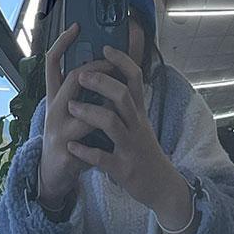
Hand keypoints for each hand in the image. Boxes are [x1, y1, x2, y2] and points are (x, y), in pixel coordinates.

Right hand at [37, 23, 112, 209]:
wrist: (54, 173)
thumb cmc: (70, 136)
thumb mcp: (74, 109)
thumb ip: (87, 90)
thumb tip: (107, 63)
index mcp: (55, 97)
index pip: (52, 63)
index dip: (63, 44)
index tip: (77, 26)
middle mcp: (54, 110)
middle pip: (72, 81)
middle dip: (96, 71)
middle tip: (112, 66)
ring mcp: (58, 131)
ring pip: (84, 112)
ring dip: (106, 106)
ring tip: (119, 104)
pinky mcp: (67, 152)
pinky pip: (90, 142)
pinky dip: (105, 138)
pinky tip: (114, 138)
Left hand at [65, 47, 189, 228]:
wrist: (162, 186)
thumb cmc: (144, 150)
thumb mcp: (141, 122)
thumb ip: (128, 101)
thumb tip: (116, 76)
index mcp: (139, 112)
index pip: (135, 79)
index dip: (121, 61)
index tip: (105, 48)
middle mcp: (137, 126)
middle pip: (122, 95)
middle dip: (100, 82)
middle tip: (80, 75)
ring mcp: (130, 147)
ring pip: (111, 123)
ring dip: (89, 112)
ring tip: (71, 107)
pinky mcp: (123, 169)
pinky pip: (102, 158)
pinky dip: (84, 151)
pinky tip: (71, 147)